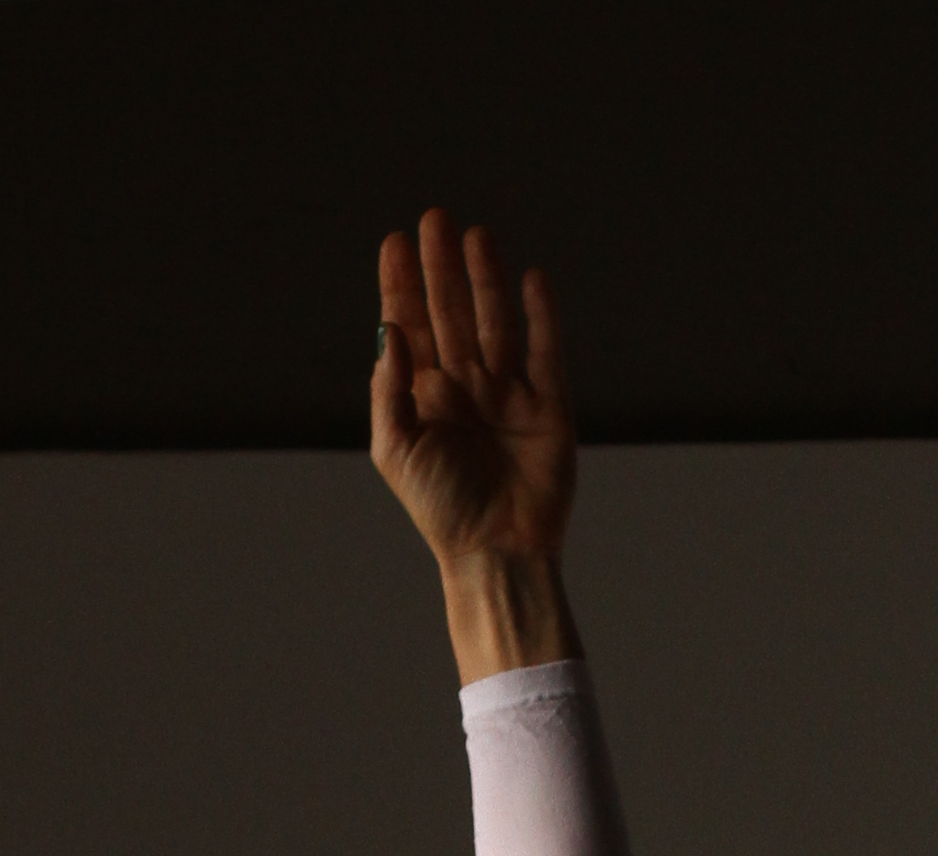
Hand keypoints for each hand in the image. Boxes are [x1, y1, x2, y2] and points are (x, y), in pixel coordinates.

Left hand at [371, 210, 574, 587]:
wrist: (496, 553)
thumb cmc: (439, 510)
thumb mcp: (395, 448)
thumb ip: (389, 388)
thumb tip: (391, 328)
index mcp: (425, 396)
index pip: (410, 326)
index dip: (402, 284)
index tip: (395, 242)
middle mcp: (466, 388)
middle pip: (452, 312)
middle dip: (442, 267)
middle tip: (435, 220)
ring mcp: (508, 395)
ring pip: (496, 321)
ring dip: (486, 279)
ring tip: (475, 234)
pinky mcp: (548, 408)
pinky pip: (546, 350)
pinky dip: (542, 314)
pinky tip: (531, 278)